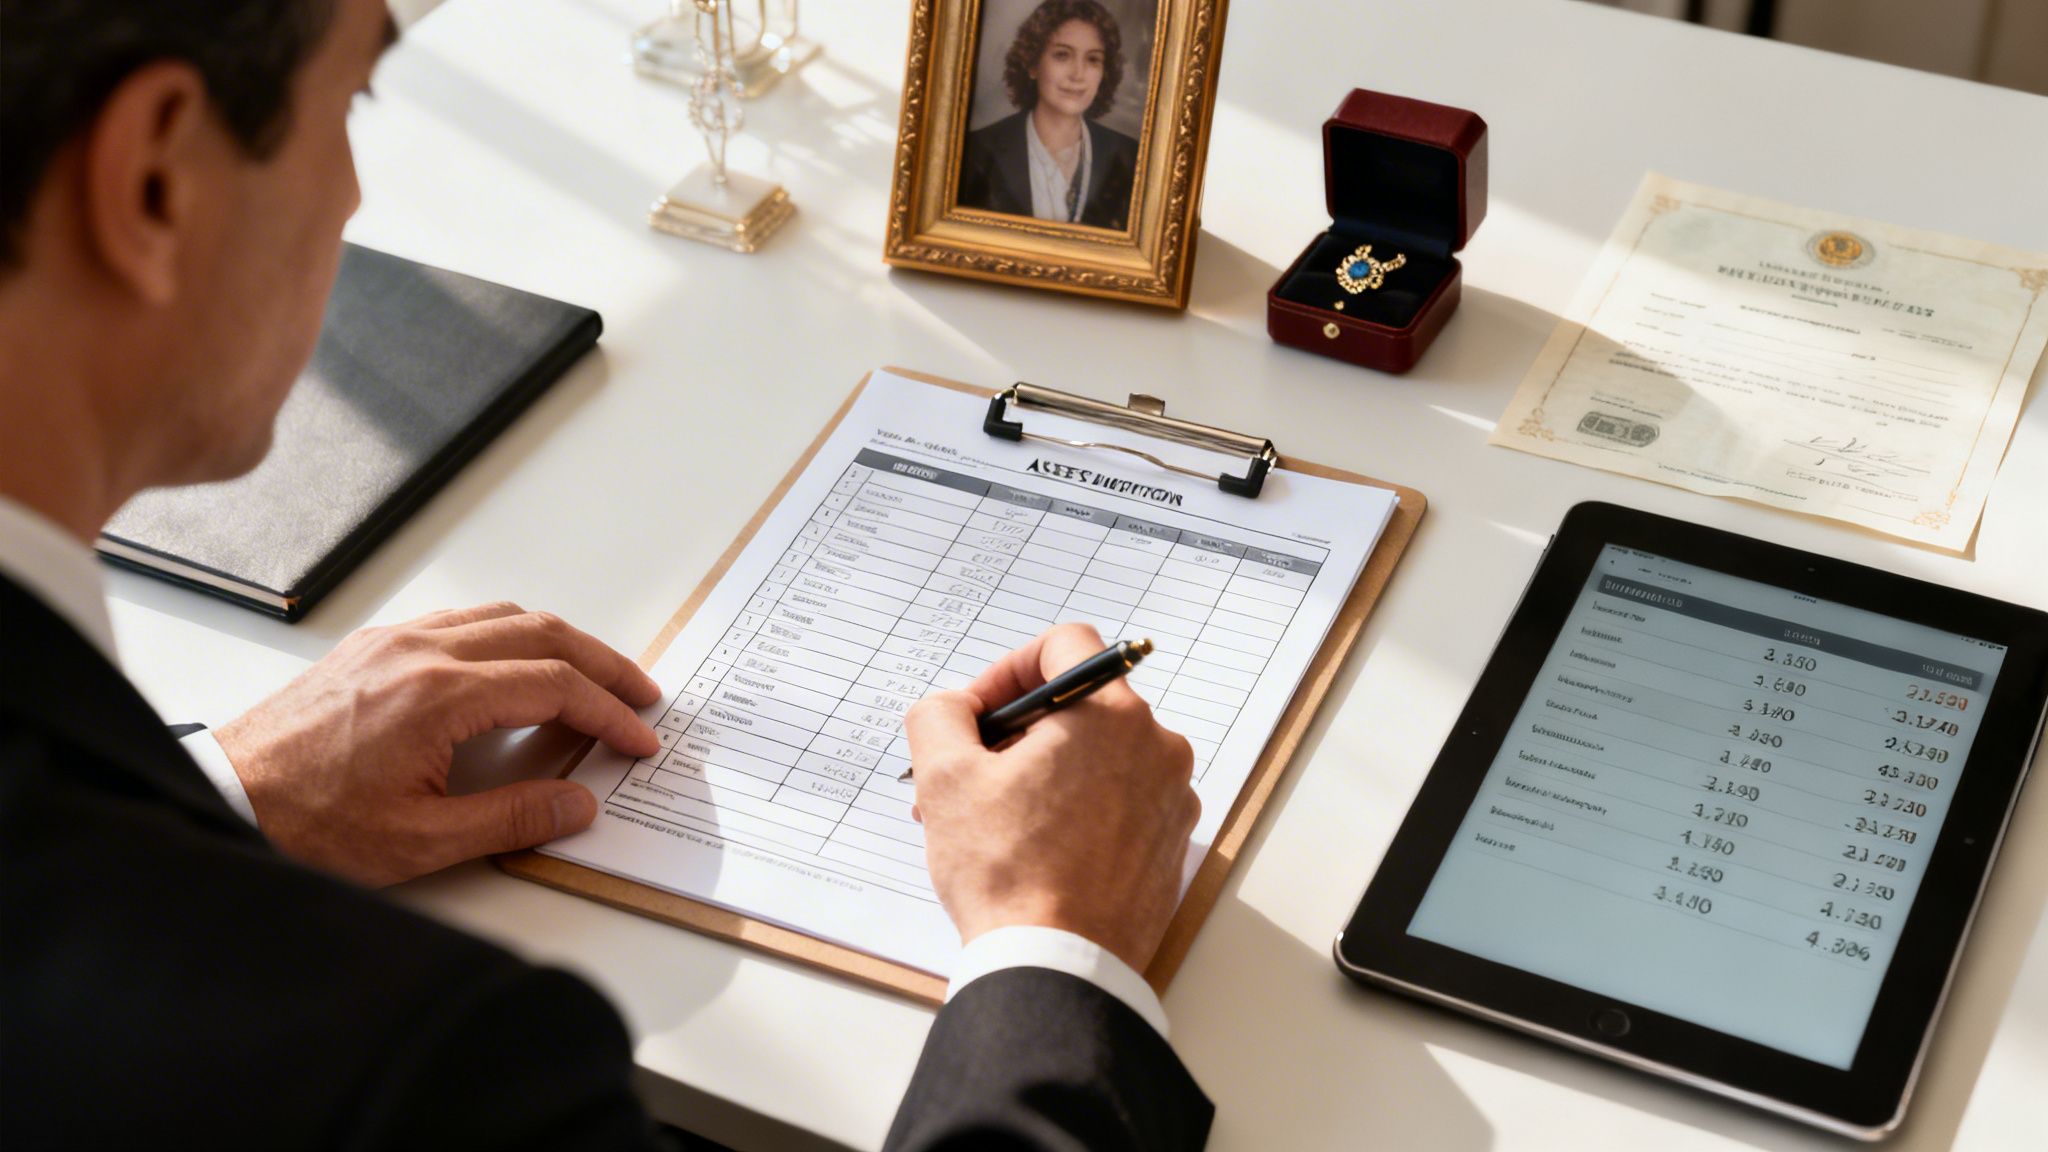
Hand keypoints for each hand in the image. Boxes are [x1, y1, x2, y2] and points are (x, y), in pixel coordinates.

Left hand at [214, 602, 660, 886]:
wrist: (228, 798)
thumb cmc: (311, 821)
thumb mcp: (423, 841)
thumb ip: (514, 818)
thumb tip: (579, 803)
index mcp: (440, 696)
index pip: (555, 686)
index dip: (609, 712)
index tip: (638, 738)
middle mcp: (421, 652)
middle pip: (543, 635)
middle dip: (603, 665)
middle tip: (640, 695)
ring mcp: (396, 641)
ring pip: (505, 617)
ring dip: (560, 643)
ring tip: (592, 677)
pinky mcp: (374, 646)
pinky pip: (463, 620)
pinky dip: (511, 635)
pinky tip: (519, 666)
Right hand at [904, 623, 1198, 972]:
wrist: (1059, 967)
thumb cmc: (1008, 873)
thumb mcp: (944, 778)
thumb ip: (939, 714)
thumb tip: (953, 707)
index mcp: (1112, 714)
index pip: (1065, 646)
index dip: (1008, 668)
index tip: (977, 712)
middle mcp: (1156, 747)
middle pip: (1079, 707)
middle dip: (1015, 733)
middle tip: (968, 774)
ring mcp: (1170, 800)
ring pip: (1097, 758)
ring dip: (1041, 774)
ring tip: (990, 822)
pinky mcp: (1168, 846)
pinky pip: (1118, 802)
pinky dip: (1076, 810)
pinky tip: (1031, 849)